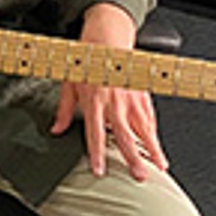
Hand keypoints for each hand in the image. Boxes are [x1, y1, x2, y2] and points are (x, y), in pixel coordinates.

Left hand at [50, 3, 167, 179]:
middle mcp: (114, 101)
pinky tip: (158, 148)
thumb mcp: (68, 85)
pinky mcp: (142, 95)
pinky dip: (154, 134)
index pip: (96, 133)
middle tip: (139, 176)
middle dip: (133, 158)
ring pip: (144, 128)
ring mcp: (131, 98)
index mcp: (94, 100)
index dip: (98, 154)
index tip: (100, 170)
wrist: (107, 39)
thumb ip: (63, 110)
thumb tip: (56, 130)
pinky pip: (149, 118)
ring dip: (152, 149)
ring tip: (159, 167)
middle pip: (126, 135)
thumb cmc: (87, 62)